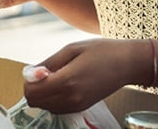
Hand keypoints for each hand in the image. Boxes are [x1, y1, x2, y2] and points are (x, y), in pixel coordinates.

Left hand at [23, 39, 151, 112]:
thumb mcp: (72, 49)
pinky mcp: (81, 107)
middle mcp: (70, 98)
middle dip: (34, 87)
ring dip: (44, 94)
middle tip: (47, 71)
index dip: (29, 81)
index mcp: (66, 81)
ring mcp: (76, 106)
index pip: (31, 92)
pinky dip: (54, 98)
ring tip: (58, 76)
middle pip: (35, 102)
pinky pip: (57, 108)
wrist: (128, 64)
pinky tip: (65, 84)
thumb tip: (29, 73)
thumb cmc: (102, 51)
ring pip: (45, 107)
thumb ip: (48, 63)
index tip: (39, 69)